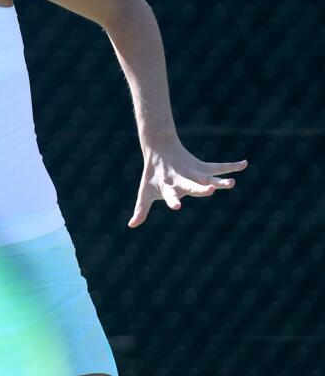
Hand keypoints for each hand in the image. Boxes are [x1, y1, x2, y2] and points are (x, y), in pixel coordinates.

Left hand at [129, 137, 246, 227]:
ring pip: (208, 177)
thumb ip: (141, 209)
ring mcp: (193, 173)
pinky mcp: (202, 167)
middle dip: (201, 189)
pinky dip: (231, 166)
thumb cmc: (152, 176)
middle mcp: (182, 180)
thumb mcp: (145, 192)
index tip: (178, 207)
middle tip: (211, 190)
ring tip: (232, 183)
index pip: (170, 195)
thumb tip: (131, 225)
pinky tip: (244, 164)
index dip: (173, 201)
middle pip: (192, 186)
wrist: (160, 150)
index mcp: (169, 187)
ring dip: (221, 180)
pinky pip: (218, 166)